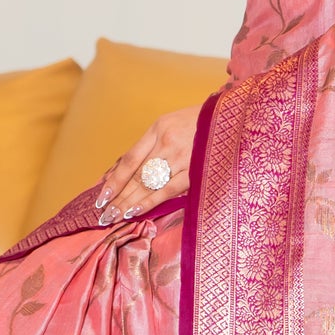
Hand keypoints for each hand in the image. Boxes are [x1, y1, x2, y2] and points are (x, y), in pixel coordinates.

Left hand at [94, 104, 203, 224]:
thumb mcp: (171, 124)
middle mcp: (167, 142)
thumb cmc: (200, 122)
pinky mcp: (197, 170)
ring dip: (129, 202)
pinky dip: (151, 201)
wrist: (234, 117)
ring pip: (149, 184)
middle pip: (136, 175)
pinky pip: (169, 189)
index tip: (101, 197)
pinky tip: (136, 211)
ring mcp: (182, 157)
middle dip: (118, 197)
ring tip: (114, 217)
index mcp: (158, 129)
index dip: (114, 181)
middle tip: (104, 215)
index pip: (129, 160)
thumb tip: (120, 170)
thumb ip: (149, 146)